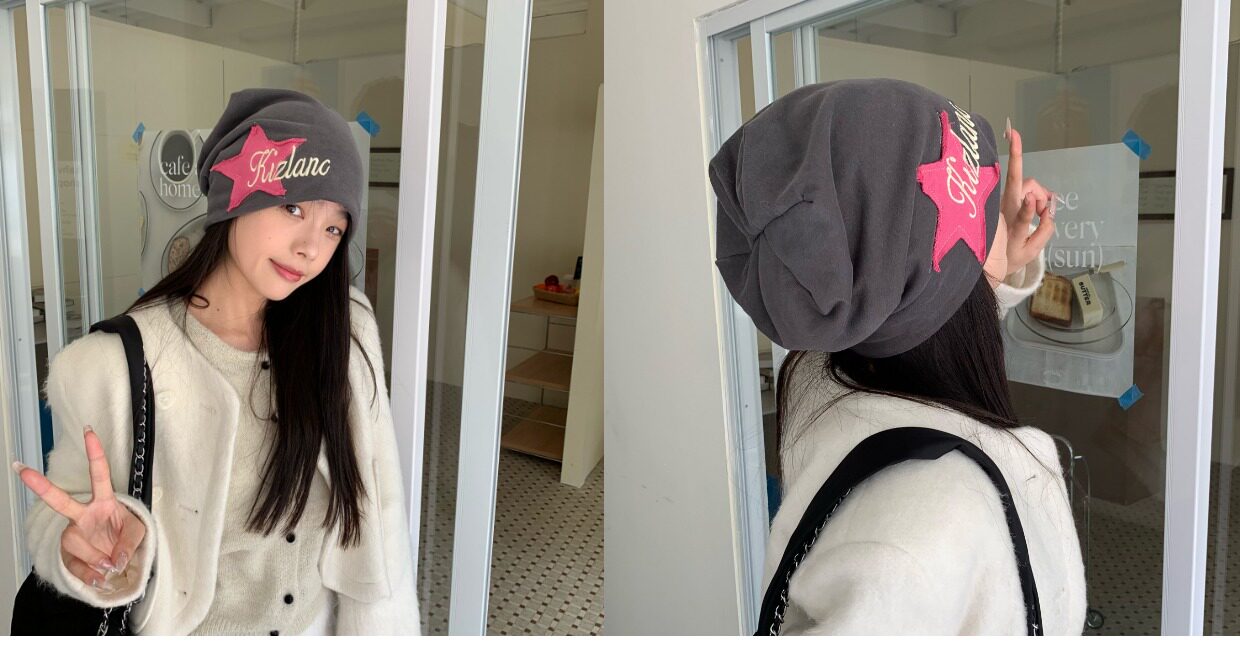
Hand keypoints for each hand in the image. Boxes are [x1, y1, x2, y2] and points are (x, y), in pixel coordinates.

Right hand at [12, 427, 145, 592]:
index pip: (100, 475)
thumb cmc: (127, 538)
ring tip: (111, 565)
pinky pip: (75, 566)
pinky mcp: (69, 555)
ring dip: (96, 557)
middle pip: (60, 500)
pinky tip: (100, 578)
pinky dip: (90, 575)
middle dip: (40, 485)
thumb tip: (114, 560)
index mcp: (105, 502)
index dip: (95, 454)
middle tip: (19, 468)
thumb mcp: (139, 534)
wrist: (120, 562)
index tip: (88, 431)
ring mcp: (74, 534)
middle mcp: (84, 515)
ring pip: (75, 543)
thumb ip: (129, 544)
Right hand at [985, 123, 1055, 285]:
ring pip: (1030, 190)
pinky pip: (1023, 214)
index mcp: (1012, 205)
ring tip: (1038, 221)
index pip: (1015, 177)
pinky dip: (1030, 208)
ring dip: (1041, 202)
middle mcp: (1007, 206)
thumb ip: (1046, 220)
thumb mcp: (1035, 240)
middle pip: (1023, 179)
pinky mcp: (1008, 228)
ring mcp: (1007, 215)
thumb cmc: (1013, 255)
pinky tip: (1033, 206)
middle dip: (1016, 155)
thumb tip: (1051, 202)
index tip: (1012, 130)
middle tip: (1016, 143)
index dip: (1015, 153)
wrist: (996, 277)